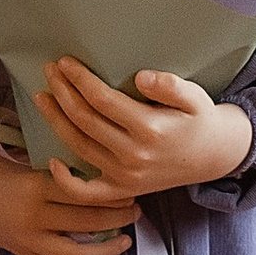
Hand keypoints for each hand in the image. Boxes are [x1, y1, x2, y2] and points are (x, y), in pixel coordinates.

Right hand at [0, 136, 138, 254]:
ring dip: (107, 250)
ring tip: (125, 240)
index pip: (85, 193)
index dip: (112, 194)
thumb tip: (102, 176)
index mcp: (37, 186)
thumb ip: (61, 174)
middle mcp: (35, 216)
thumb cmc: (0, 170)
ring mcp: (30, 240)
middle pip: (87, 222)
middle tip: (135, 210)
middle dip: (118, 217)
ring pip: (76, 253)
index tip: (130, 188)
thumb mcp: (29, 163)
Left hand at [33, 59, 253, 196]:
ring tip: (43, 97)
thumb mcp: (195, 97)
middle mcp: (133, 154)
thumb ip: (170, 85)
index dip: (80, 80)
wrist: (213, 158)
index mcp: (150, 128)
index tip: (66, 62)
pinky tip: (51, 161)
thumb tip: (141, 77)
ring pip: (80, 146)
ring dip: (56, 121)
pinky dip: (66, 181)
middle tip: (49, 71)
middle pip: (85, 120)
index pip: (103, 100)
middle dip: (63, 93)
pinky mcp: (123, 189)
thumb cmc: (199, 120)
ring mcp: (125, 175)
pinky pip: (88, 192)